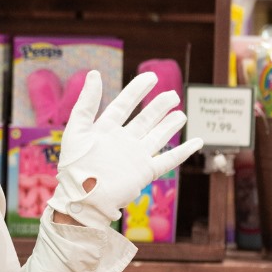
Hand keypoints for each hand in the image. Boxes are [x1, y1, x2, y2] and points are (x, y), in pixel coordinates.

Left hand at [46, 70, 203, 229]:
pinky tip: (196, 142)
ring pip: (157, 136)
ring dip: (169, 125)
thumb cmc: (74, 166)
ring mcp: (135, 156)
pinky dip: (183, 151)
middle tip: (173, 94)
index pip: (123, 104)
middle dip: (158, 106)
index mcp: (104, 129)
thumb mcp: (77, 128)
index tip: (150, 76)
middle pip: (144, 119)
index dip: (136, 90)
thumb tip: (94, 72)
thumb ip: (86, 102)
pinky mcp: (145, 172)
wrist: (82, 198)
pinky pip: (168, 160)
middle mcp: (122, 140)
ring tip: (181, 113)